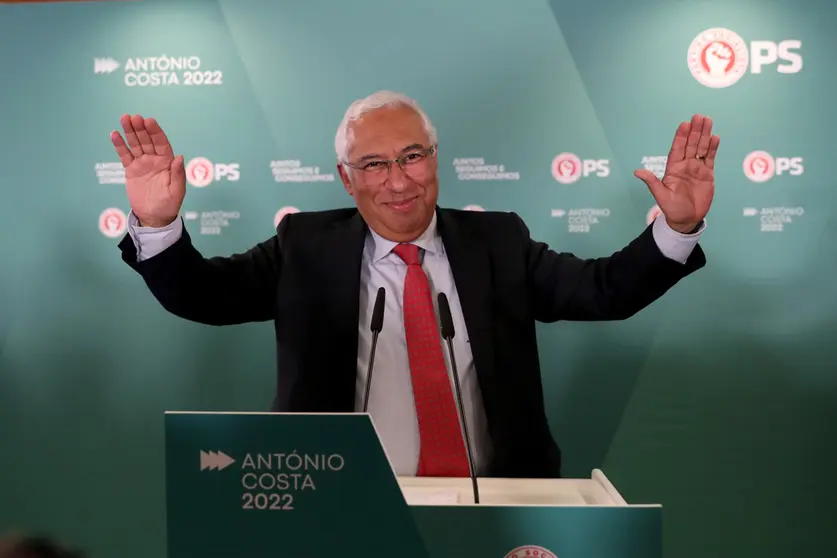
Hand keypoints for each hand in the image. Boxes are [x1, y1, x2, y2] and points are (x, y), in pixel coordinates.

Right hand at [111, 115, 185, 227]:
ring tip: (124, 118)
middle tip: (133, 117)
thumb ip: (178, 174)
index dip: (155, 132)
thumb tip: (180, 156)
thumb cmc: (169, 205)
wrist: (154, 217)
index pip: (161, 143)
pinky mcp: (131, 170)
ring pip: (135, 144)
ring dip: (130, 132)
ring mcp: (142, 164)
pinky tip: (114, 134)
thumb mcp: (176, 191)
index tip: (149, 121)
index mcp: (167, 163)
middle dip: (141, 128)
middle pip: (147, 140)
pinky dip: (120, 145)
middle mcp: (155, 160)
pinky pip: (124, 155)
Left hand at [634, 115, 719, 233]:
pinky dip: (712, 148)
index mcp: (673, 169)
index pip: (677, 149)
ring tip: (708, 121)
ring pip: (701, 148)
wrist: (686, 219)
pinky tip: (715, 138)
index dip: (681, 137)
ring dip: (704, 135)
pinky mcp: (707, 174)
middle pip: (691, 145)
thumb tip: (637, 172)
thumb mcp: (661, 196)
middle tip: (699, 116)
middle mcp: (685, 166)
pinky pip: (710, 158)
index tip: (684, 124)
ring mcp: (696, 169)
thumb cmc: (672, 209)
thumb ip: (652, 182)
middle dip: (695, 131)